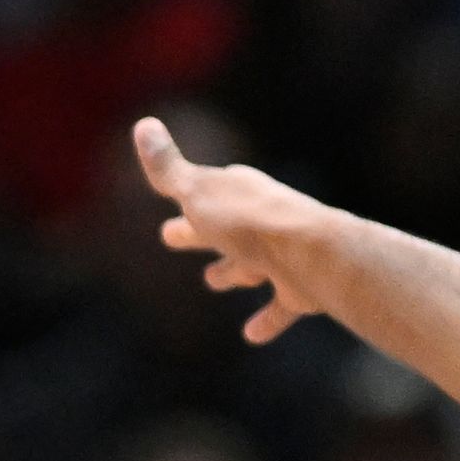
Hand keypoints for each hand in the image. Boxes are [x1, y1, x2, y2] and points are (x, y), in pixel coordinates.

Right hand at [136, 116, 339, 345]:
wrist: (315, 255)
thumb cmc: (250, 222)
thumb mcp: (198, 192)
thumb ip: (168, 169)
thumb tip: (144, 125)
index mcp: (237, 196)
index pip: (203, 195)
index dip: (183, 198)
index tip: (168, 203)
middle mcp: (261, 223)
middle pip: (223, 228)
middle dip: (199, 232)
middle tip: (171, 237)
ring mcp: (284, 257)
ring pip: (252, 265)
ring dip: (234, 271)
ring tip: (215, 280)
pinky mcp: (302, 290)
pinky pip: (281, 307)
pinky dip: (268, 320)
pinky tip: (252, 335)